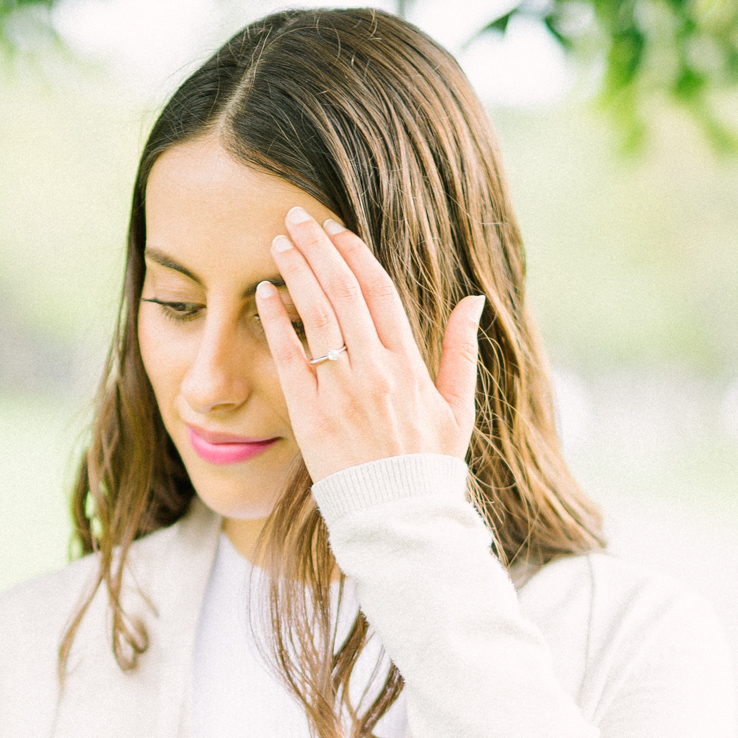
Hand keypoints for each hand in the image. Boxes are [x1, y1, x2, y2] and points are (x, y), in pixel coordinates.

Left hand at [256, 205, 482, 485]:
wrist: (398, 518)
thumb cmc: (428, 468)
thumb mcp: (458, 410)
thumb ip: (461, 352)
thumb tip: (472, 302)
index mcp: (410, 366)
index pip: (381, 293)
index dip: (357, 256)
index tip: (337, 231)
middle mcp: (375, 372)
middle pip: (343, 293)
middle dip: (319, 249)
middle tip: (296, 218)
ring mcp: (342, 392)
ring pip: (316, 316)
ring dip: (296, 272)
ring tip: (279, 241)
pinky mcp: (311, 415)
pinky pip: (291, 357)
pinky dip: (277, 321)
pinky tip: (265, 293)